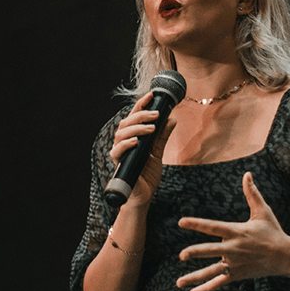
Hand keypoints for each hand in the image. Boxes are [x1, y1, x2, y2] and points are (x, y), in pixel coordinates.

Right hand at [110, 91, 176, 206]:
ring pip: (121, 134)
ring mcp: (120, 153)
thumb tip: (171, 119)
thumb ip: (162, 136)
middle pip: (126, 122)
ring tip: (152, 127)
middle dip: (141, 115)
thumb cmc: (147, 174)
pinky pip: (117, 151)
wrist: (144, 195)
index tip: (152, 95)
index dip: (141, 104)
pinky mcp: (119, 164)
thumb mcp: (158, 152)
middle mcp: (123, 142)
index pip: (134, 116)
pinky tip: (137, 141)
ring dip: (136, 128)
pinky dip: (126, 144)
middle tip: (156, 114)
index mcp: (132, 137)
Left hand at [176, 172, 289, 290]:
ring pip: (212, 271)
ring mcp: (235, 263)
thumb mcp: (263, 211)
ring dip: (195, 277)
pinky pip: (219, 283)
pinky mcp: (238, 274)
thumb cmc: (273, 232)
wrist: (286, 256)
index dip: (197, 224)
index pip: (213, 226)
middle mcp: (234, 248)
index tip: (181, 222)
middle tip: (181, 255)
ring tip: (179, 283)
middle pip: (211, 250)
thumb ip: (251, 193)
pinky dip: (206, 289)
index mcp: (237, 231)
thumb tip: (247, 173)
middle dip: (196, 252)